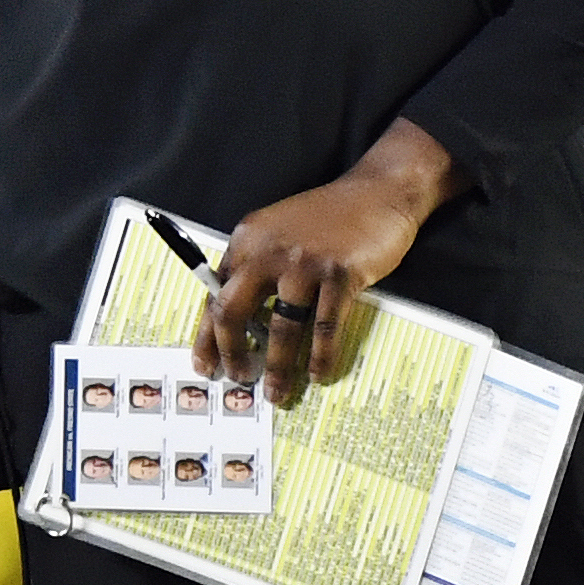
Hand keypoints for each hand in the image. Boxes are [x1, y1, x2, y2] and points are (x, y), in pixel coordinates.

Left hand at [194, 120, 457, 399]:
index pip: (215, 295)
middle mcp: (268, 251)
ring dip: (279, 367)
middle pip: (234, 313)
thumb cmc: (328, 217)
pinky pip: (324, 327)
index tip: (206, 364)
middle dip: (233, 354)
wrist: (378, 192)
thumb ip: (257, 266)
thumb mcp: (278, 231)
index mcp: (247, 240)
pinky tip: (318, 375)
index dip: (207, 335)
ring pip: (281, 328)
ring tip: (278, 392)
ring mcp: (304, 263)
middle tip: (240, 379)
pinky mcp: (340, 275)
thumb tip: (240, 323)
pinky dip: (320, 357)